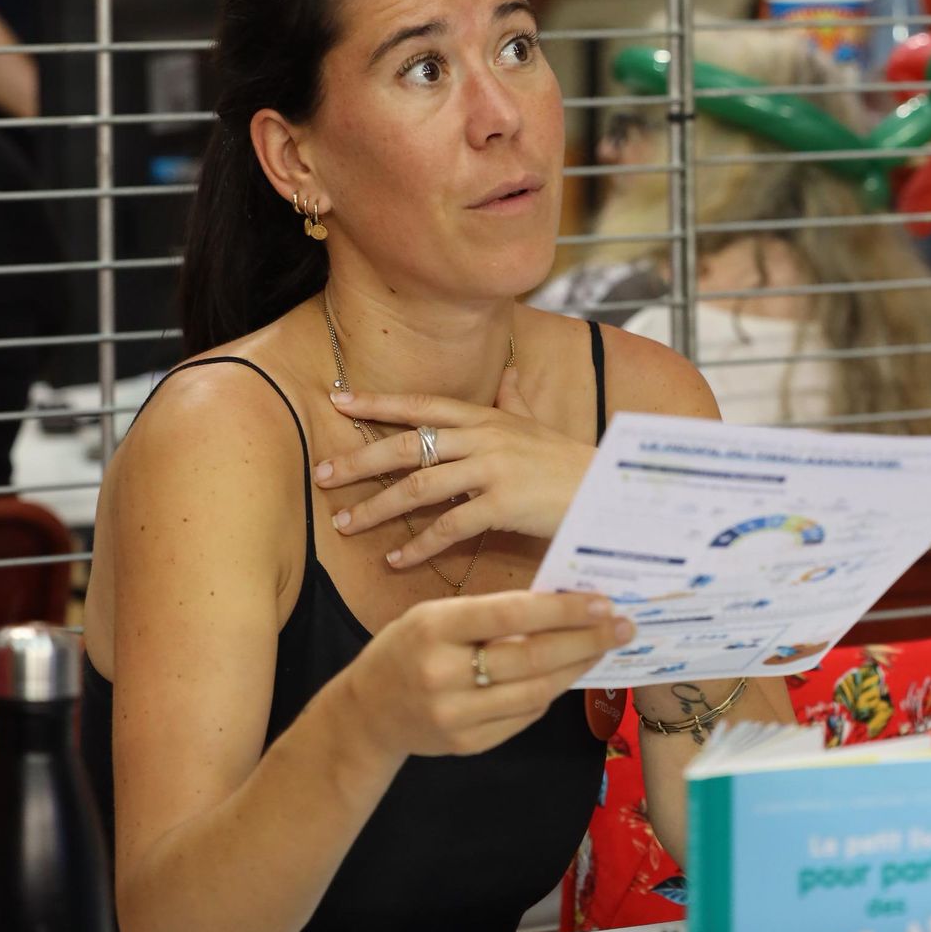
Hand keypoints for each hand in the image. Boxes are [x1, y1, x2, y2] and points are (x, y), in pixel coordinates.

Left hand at [315, 365, 593, 567]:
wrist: (609, 490)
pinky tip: (395, 560)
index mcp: (486, 416)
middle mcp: (483, 436)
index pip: (421, 404)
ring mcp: (492, 469)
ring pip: (418, 487)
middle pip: (407, 444)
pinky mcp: (502, 505)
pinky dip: (418, 545)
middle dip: (359, 460)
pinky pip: (448, 526)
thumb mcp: (539, 424)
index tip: (338, 400)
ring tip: (344, 523)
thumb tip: (509, 372)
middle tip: (321, 474)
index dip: (378, 401)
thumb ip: (515, 400)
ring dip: (377, 507)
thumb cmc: (571, 460)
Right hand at [346, 589, 632, 759]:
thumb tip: (560, 604)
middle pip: (531, 658)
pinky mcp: (468, 745)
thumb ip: (489, 614)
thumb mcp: (436, 615)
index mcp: (434, 628)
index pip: (510, 615)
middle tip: (623, 625)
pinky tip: (568, 674)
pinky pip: (524, 716)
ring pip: (535, 692)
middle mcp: (443, 674)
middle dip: (585, 640)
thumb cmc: (409, 647)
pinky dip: (550, 693)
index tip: (601, 601)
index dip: (561, 609)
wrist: (368, 714)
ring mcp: (455, 716)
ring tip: (605, 648)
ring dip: (577, 668)